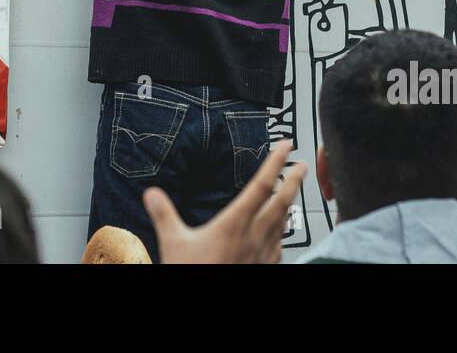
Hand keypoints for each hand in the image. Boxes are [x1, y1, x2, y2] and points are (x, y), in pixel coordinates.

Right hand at [143, 139, 306, 263]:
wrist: (209, 310)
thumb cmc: (193, 272)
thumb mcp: (174, 243)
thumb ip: (164, 215)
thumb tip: (152, 193)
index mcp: (234, 224)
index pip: (261, 186)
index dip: (275, 163)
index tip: (285, 146)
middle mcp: (254, 237)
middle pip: (282, 202)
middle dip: (294, 180)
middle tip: (304, 164)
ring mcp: (262, 254)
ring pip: (284, 223)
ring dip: (290, 204)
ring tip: (293, 192)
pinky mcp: (264, 268)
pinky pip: (279, 246)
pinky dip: (282, 232)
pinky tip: (279, 232)